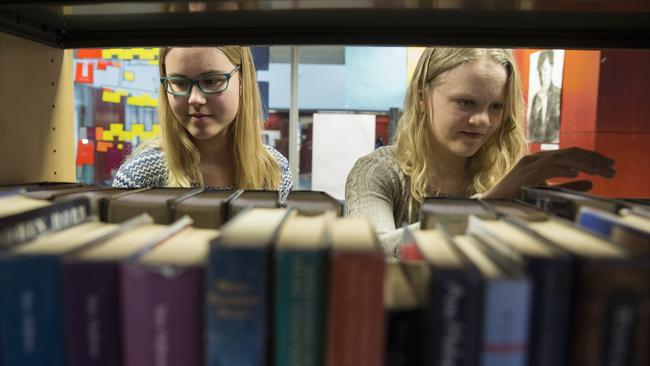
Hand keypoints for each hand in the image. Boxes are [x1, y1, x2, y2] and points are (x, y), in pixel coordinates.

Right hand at [482, 147, 615, 198]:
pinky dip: (563, 169)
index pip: (570, 153)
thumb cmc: (516, 199)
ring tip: (603, 172)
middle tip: (612, 168)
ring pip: (563, 158)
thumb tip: (592, 182)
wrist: (491, 204)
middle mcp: (535, 158)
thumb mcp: (547, 190)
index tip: (608, 165)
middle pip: (570, 152)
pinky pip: (547, 167)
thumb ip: (568, 185)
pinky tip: (577, 173)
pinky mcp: (525, 174)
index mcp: (539, 160)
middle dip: (594, 159)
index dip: (591, 158)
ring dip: (585, 164)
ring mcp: (529, 164)